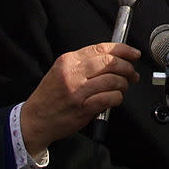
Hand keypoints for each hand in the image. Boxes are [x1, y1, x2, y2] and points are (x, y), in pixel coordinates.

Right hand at [20, 43, 139, 156]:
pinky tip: (115, 98)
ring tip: (123, 87)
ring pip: (113, 80)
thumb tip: (113, 58)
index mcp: (68, 61)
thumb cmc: (50, 97)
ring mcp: (78, 91)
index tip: (133, 53)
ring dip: (124, 84)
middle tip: (132, 73)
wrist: (35, 119)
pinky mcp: (83, 108)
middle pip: (110, 62)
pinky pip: (109, 98)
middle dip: (127, 67)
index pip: (101, 48)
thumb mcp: (61, 71)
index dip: (122, 49)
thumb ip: (84, 63)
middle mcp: (72, 73)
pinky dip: (117, 97)